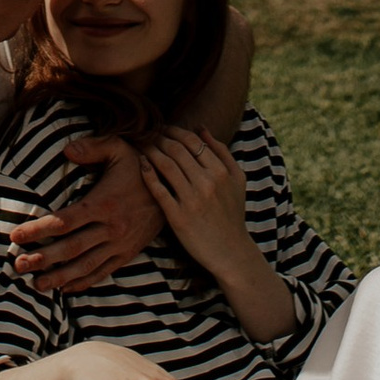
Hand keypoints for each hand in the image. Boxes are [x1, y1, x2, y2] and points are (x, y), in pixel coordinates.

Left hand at [9, 130, 165, 289]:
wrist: (175, 186)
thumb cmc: (140, 164)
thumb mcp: (119, 147)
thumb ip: (92, 146)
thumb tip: (66, 151)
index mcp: (104, 203)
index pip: (64, 221)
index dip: (38, 230)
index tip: (15, 236)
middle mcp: (111, 228)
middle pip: (71, 248)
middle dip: (42, 259)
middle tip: (18, 266)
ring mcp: (120, 244)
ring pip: (86, 266)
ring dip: (60, 277)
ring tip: (37, 285)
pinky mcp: (128, 254)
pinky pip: (103, 272)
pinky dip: (84, 282)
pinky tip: (66, 288)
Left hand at [139, 126, 254, 276]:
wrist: (231, 251)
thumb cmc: (233, 213)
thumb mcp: (237, 179)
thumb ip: (222, 152)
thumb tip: (201, 128)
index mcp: (221, 171)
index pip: (192, 141)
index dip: (173, 130)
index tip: (163, 128)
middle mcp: (207, 183)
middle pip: (176, 149)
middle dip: (158, 136)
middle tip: (147, 133)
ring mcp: (192, 200)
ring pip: (165, 165)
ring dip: (150, 150)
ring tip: (142, 145)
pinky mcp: (178, 217)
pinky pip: (158, 190)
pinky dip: (148, 173)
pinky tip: (141, 164)